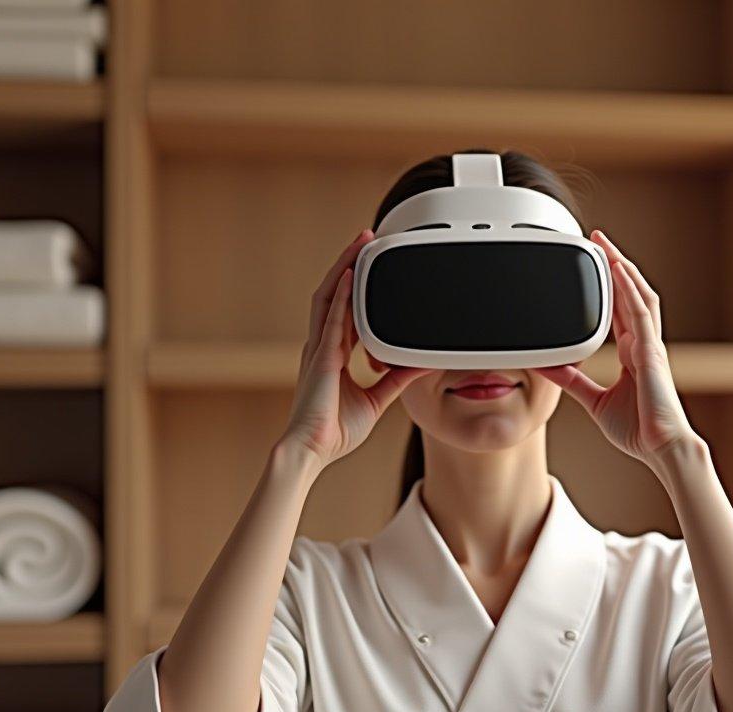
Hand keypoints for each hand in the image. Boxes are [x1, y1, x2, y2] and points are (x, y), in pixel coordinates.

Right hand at [281, 228, 433, 469]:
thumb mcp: (376, 401)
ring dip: (345, 267)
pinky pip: (332, 320)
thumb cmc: (335, 431)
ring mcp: (319, 349)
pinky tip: (352, 275)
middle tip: (367, 238)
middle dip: (349, 263)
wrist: (312, 451)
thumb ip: (396, 380)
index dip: (357, 285)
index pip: (345, 309)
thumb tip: (420, 365)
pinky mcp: (321, 359)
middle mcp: (322, 345)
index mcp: (332, 354)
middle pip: (335, 292)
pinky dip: (342, 296)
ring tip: (360, 243)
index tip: (372, 265)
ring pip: (330, 296)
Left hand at [536, 229, 702, 469]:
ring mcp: (650, 345)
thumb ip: (573, 381)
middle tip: (596, 241)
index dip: (609, 285)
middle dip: (615, 266)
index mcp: (633, 353)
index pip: (620, 310)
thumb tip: (548, 367)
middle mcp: (643, 344)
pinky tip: (619, 270)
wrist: (661, 448)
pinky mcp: (652, 352)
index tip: (594, 266)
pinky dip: (629, 289)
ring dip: (622, 268)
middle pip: (630, 294)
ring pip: (638, 295)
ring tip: (606, 246)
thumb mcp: (594, 400)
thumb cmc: (639, 429)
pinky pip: (641, 313)